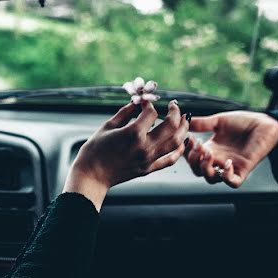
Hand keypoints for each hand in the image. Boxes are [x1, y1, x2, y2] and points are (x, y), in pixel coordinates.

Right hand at [64, 100, 187, 208]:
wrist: (92, 175)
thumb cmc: (95, 150)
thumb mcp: (107, 126)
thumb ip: (125, 113)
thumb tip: (137, 102)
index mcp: (133, 133)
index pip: (151, 113)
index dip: (149, 104)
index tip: (145, 102)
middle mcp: (145, 146)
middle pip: (171, 126)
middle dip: (175, 112)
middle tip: (174, 106)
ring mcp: (149, 159)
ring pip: (176, 142)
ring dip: (184, 128)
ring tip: (185, 119)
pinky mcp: (149, 169)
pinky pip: (171, 159)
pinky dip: (179, 150)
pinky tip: (182, 142)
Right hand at [186, 111, 277, 187]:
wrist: (263, 123)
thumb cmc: (244, 122)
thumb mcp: (218, 121)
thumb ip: (201, 123)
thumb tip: (185, 120)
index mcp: (211, 149)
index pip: (192, 158)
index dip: (187, 152)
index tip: (189, 139)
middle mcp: (218, 160)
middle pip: (198, 171)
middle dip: (193, 161)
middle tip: (198, 147)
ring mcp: (230, 166)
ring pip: (211, 179)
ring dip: (206, 168)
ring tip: (208, 153)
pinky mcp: (243, 169)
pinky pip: (232, 183)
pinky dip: (227, 177)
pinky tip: (227, 163)